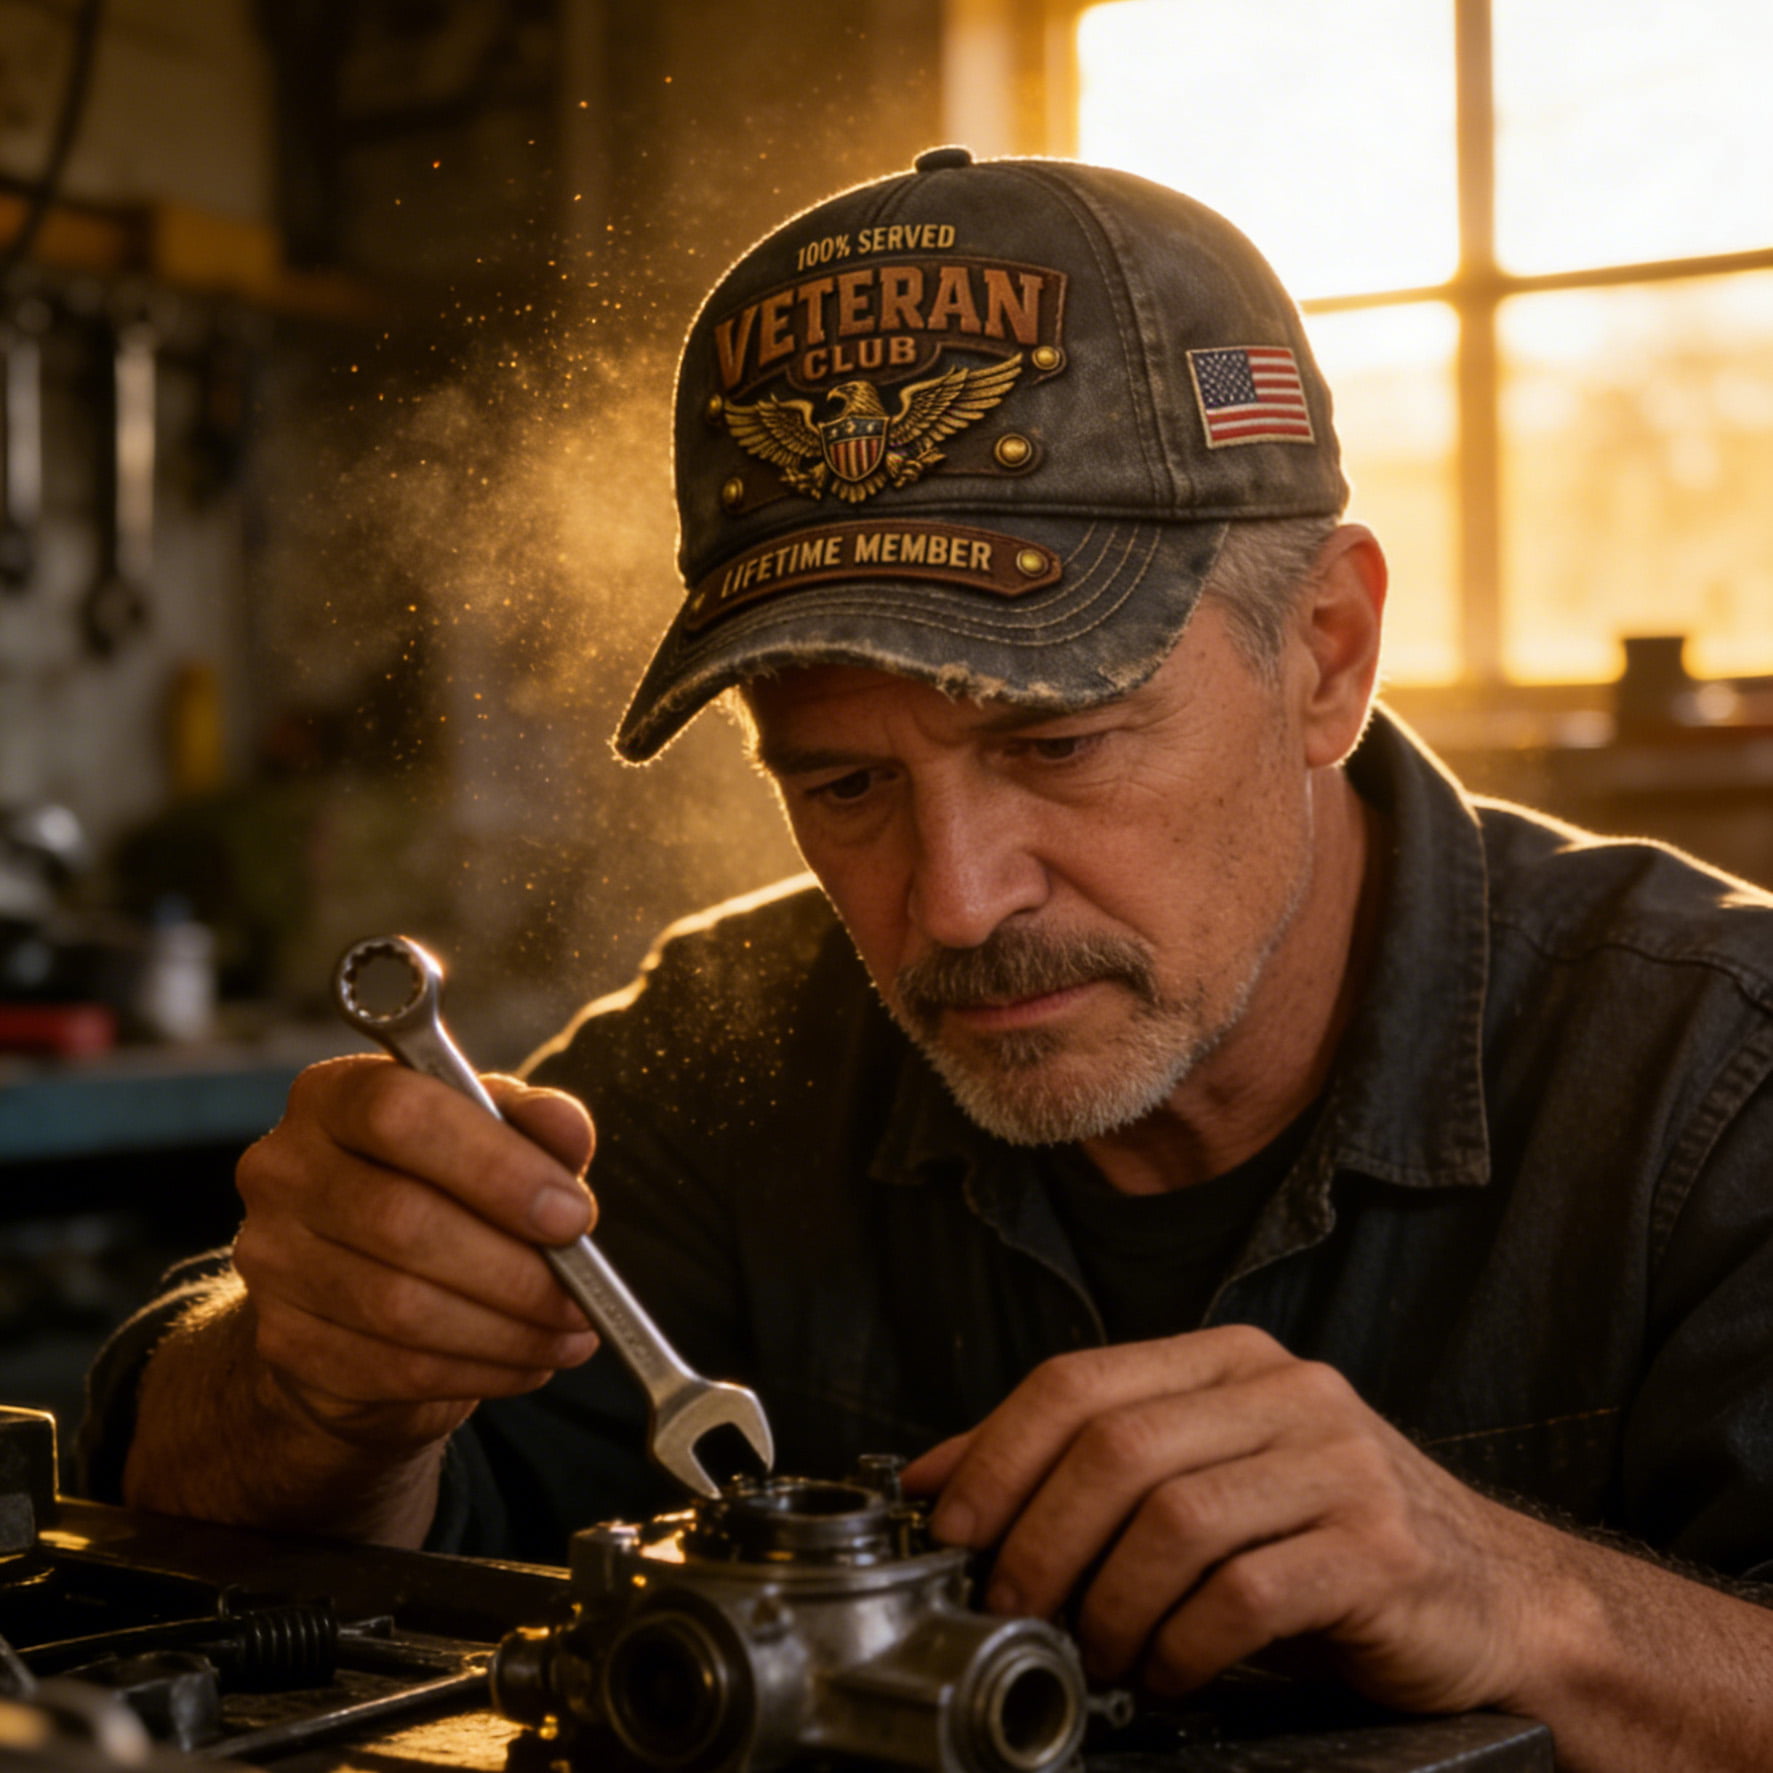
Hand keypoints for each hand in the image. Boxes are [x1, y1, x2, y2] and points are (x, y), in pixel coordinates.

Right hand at [229, 1055, 599, 1457]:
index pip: (401, 1112)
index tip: (573, 1214)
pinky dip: (480, 1370)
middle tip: (583, 1292)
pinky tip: (529, 1361)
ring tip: (571, 1332)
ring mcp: (270, 1259)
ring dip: (508, 1330)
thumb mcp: (492, 1139)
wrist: (361, 1290)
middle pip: (401, 1220)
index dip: (495, 1166)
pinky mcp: (283, 1341)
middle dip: (515, 1267)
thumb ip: (531, 1124)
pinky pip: (393, 1368)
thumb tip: (567, 1130)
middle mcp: (283, 1169)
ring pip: (400, 1307)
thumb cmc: (440, 1191)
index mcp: (334, 1096)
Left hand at [901, 1325, 1552, 1715]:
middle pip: (1115, 1448)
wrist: (1499, 1602)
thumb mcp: (1204, 1483)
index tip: (949, 1529)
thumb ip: (1086, 1470)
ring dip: (1108, 1606)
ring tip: (1097, 1655)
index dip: (995, 1454)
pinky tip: (1170, 1675)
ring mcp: (1340, 1463)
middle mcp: (1284, 1392)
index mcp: (1229, 1360)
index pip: (1078, 1381)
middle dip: (1038, 1540)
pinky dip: (1181, 1647)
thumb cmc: (1325, 1544)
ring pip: (1172, 1520)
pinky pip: (1242, 1597)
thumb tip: (938, 1478)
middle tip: (1011, 1612)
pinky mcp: (1381, 1549)